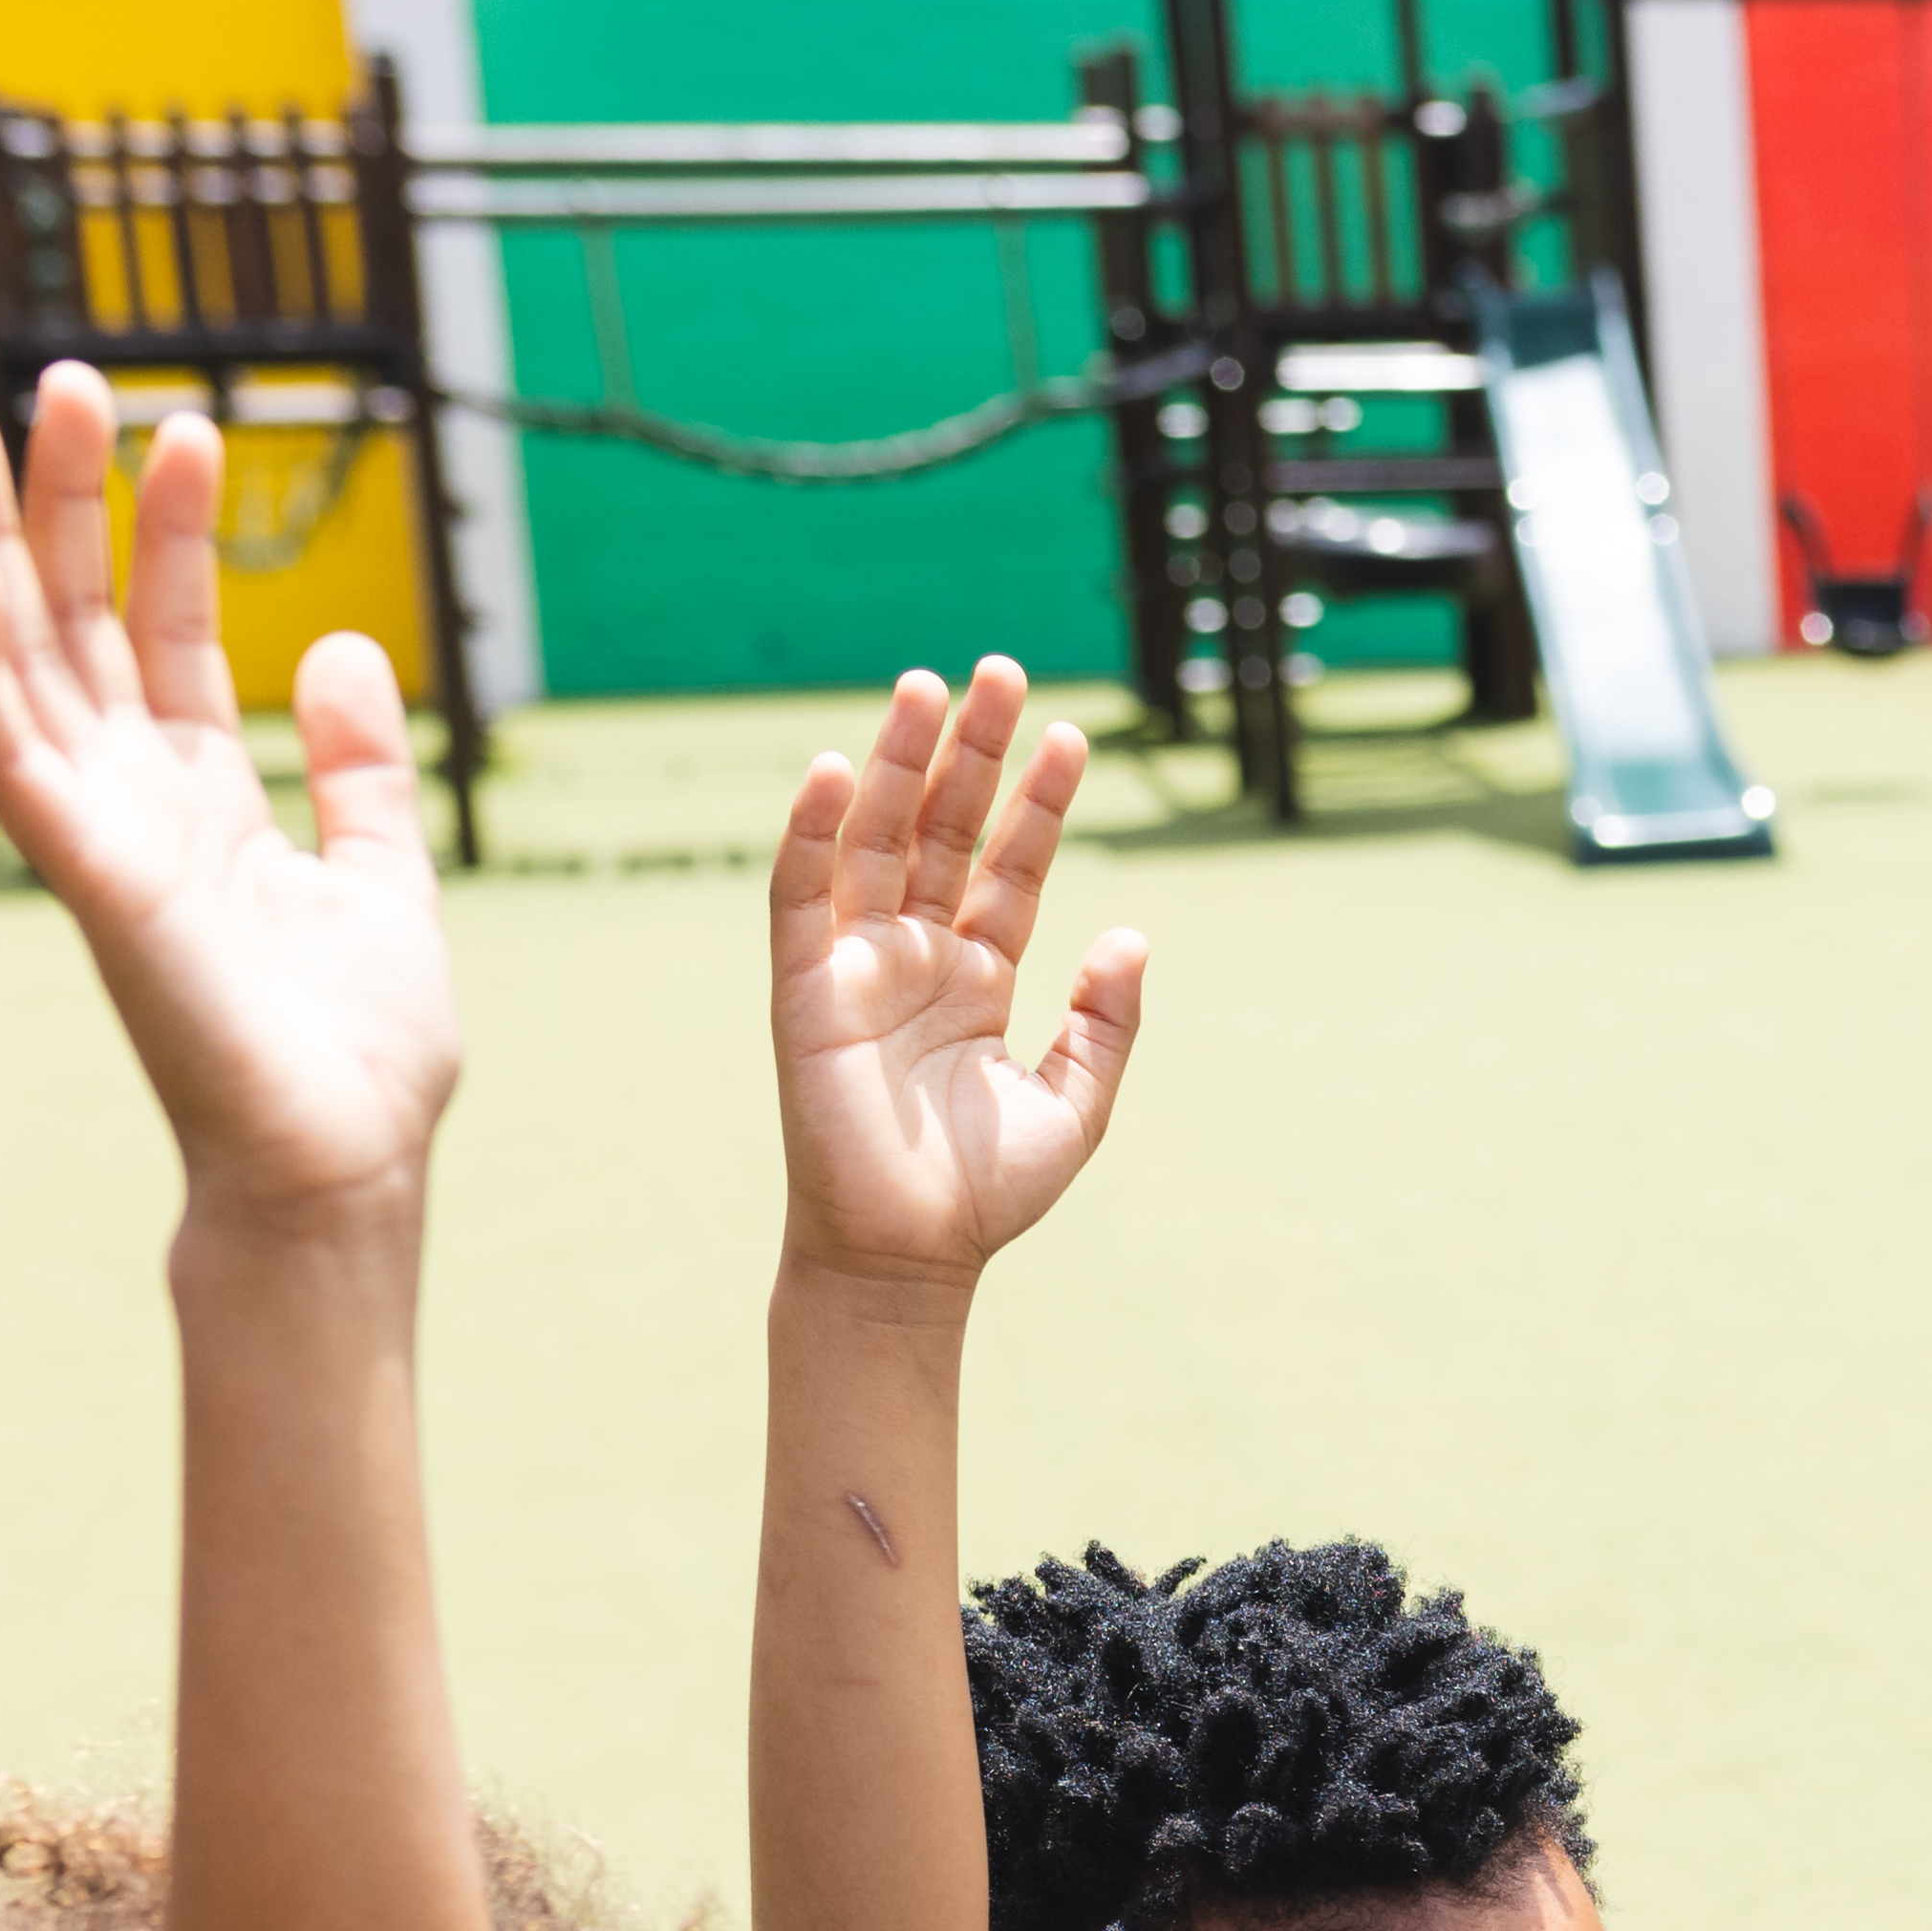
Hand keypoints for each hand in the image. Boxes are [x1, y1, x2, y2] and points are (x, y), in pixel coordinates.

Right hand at [0, 371, 456, 1216]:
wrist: (349, 1167)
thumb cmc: (358, 1051)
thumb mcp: (385, 877)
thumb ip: (362, 768)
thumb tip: (345, 648)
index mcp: (202, 795)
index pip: (163, 628)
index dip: (167, 528)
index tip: (188, 426)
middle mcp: (133, 800)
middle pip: (71, 618)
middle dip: (54, 499)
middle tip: (53, 380)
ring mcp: (101, 834)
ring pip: (18, 659)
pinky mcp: (92, 878)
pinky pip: (10, 756)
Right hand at [772, 657, 1146, 1293]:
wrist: (912, 1259)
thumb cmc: (985, 1193)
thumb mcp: (1076, 1102)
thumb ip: (1106, 1022)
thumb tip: (1133, 934)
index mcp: (978, 975)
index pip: (1010, 866)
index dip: (1038, 803)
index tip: (1072, 738)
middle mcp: (916, 955)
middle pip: (942, 830)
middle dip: (969, 753)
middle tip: (999, 671)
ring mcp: (858, 964)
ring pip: (874, 839)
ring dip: (895, 762)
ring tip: (928, 686)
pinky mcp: (803, 988)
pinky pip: (798, 893)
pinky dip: (811, 831)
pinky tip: (834, 768)